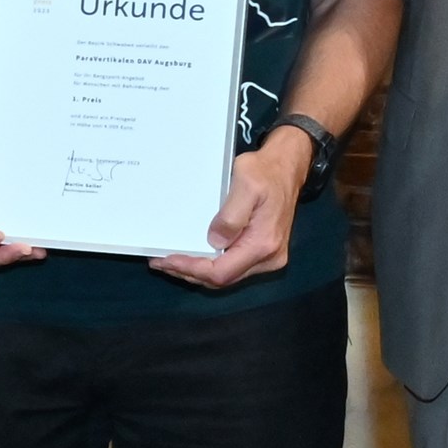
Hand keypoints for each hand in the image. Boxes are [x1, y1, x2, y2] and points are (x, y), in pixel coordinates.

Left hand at [152, 137, 308, 290]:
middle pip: (222, 279)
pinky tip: (194, 257)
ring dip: (197, 271)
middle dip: (189, 273)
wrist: (286, 168)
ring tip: (170, 262)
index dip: (191, 269)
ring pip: (226, 276)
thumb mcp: (246, 184)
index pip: (221, 272)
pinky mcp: (262, 252)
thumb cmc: (265, 172)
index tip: (167, 260)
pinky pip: (232, 266)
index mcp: (264, 244)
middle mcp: (268, 257)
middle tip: (160, 262)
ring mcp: (267, 257)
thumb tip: (214, 242)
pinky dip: (210, 265)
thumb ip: (231, 216)